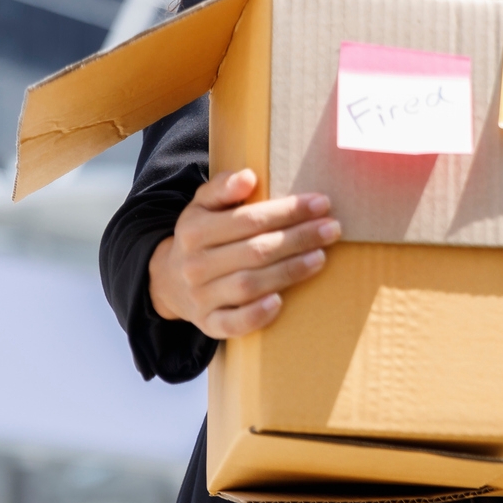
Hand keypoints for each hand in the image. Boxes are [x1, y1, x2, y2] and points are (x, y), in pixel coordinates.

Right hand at [148, 169, 339, 339]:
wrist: (170, 280)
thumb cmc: (202, 236)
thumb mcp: (202, 206)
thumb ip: (222, 187)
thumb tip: (248, 177)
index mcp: (194, 231)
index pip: (248, 219)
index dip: (287, 211)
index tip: (321, 203)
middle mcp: (194, 265)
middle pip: (255, 251)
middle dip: (298, 238)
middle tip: (332, 229)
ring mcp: (200, 297)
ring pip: (248, 285)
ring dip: (289, 271)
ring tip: (320, 257)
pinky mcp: (208, 324)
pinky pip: (231, 324)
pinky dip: (255, 315)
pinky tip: (280, 302)